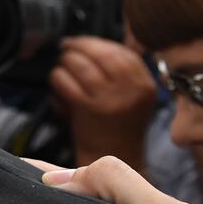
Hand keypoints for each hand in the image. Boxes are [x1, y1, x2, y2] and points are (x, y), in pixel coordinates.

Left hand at [49, 36, 155, 167]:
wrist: (114, 161)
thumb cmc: (118, 128)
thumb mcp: (132, 98)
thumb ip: (120, 73)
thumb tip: (92, 45)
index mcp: (145, 86)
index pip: (124, 53)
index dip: (101, 43)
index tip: (86, 42)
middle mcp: (131, 91)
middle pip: (104, 54)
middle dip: (81, 45)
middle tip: (68, 46)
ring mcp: (110, 100)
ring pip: (82, 65)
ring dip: (67, 60)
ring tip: (63, 63)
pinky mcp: (88, 110)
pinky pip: (67, 82)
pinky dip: (57, 77)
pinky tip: (57, 79)